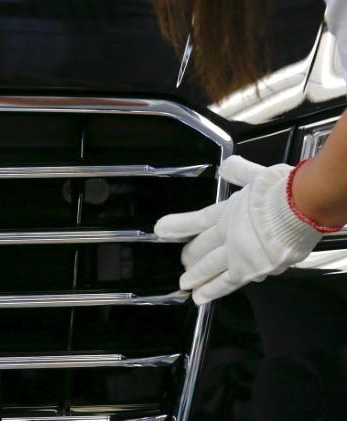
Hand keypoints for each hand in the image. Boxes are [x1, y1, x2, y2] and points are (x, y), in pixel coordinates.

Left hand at [154, 156, 322, 304]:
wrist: (301, 209)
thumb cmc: (283, 192)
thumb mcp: (256, 175)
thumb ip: (239, 171)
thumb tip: (227, 166)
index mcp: (227, 212)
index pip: (196, 221)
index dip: (178, 226)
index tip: (161, 230)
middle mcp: (228, 235)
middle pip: (201, 248)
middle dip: (190, 256)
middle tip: (182, 264)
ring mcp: (237, 254)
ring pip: (209, 268)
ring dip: (196, 277)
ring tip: (185, 285)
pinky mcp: (250, 270)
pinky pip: (227, 283)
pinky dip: (212, 291)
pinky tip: (201, 297)